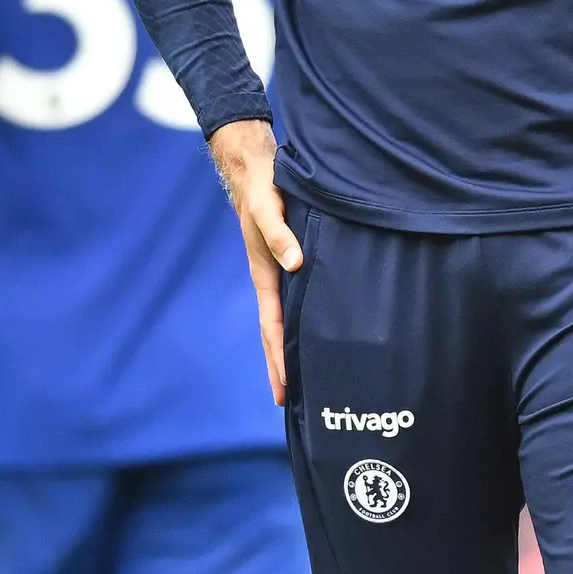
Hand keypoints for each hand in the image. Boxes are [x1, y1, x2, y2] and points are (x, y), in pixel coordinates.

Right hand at [207, 121, 303, 403]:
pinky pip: (297, 302)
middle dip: (282, 367)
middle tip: (291, 404)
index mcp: (266, 276)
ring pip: (288, 321)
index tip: (283, 392)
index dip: (279, 360)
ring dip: (292, 350)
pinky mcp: (292, 264)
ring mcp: (282, 275)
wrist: (257, 170)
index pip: (273, 328)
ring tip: (304, 381)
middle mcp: (274, 281)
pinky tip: (314, 335)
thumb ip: (280, 234)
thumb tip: (295, 263)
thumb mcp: (269, 208)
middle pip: (278, 334)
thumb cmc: (263, 189)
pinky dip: (302, 324)